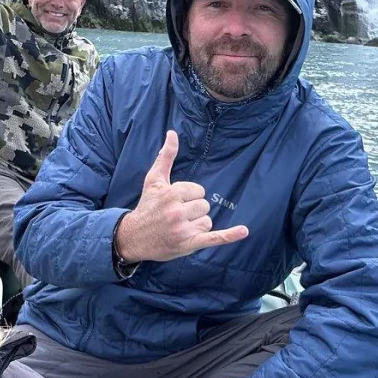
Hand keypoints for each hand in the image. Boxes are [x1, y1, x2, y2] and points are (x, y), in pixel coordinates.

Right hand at [115, 131, 248, 262]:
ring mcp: (183, 230)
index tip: (175, 203)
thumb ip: (166, 156)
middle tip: (175, 217)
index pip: (199, 191)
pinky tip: (243, 231)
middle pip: (204, 206)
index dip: (189, 197)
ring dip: (197, 225)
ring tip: (179, 228)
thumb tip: (173, 133)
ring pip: (207, 221)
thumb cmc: (147, 206)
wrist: (134, 237)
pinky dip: (229, 236)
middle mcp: (177, 212)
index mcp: (171, 194)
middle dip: (193, 211)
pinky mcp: (189, 244)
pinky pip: (214, 238)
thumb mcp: (154, 180)